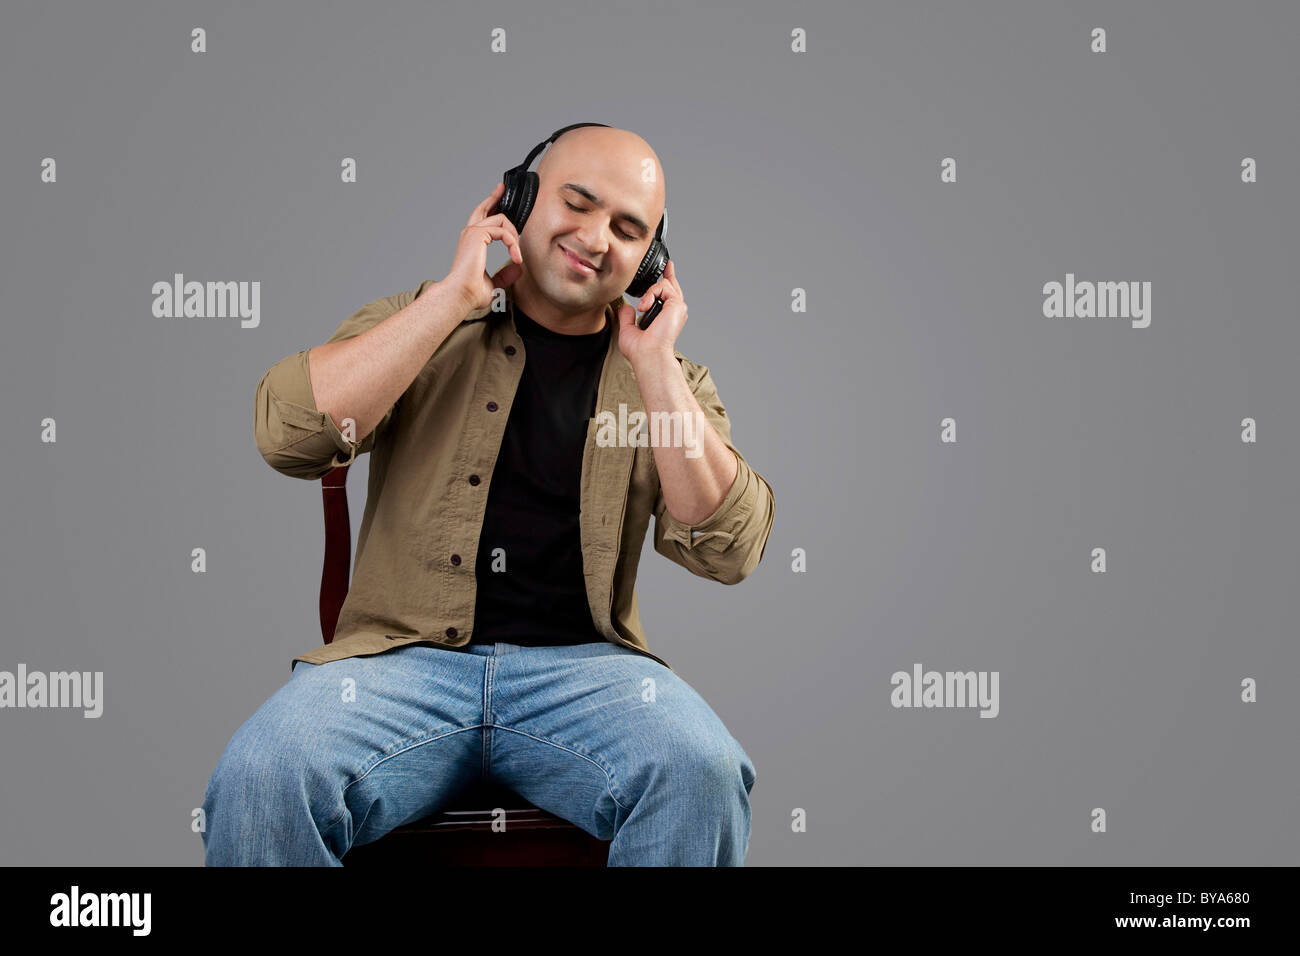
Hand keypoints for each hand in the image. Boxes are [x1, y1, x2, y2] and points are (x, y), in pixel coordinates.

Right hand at [442, 182, 523, 313]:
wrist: (461, 295)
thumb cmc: (471, 292)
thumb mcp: (494, 283)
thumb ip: (505, 274)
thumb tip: (518, 268)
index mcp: (471, 242)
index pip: (482, 218)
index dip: (491, 206)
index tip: (499, 196)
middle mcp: (470, 233)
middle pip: (484, 207)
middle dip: (496, 196)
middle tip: (504, 187)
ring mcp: (473, 232)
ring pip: (502, 220)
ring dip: (514, 237)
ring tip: (517, 254)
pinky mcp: (478, 234)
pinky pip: (504, 231)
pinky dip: (513, 243)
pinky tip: (516, 257)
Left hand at [616, 259, 685, 364]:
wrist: (648, 355)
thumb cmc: (641, 350)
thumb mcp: (629, 329)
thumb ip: (628, 316)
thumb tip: (626, 307)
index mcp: (666, 317)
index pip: (668, 295)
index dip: (668, 280)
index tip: (668, 269)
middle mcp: (674, 311)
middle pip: (672, 286)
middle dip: (668, 274)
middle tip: (668, 265)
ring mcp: (677, 307)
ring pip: (664, 284)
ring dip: (649, 293)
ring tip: (643, 308)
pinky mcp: (677, 304)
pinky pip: (663, 286)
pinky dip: (651, 293)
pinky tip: (645, 306)